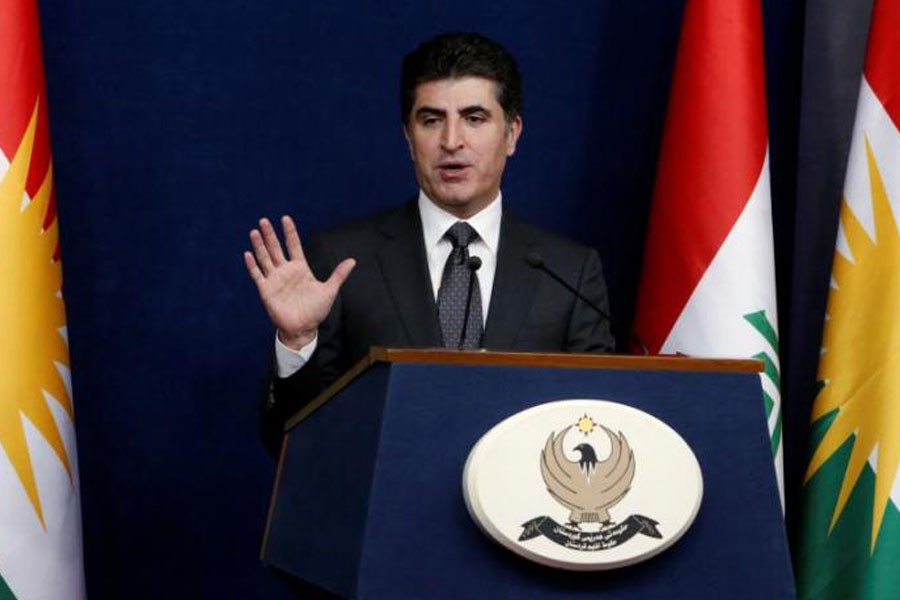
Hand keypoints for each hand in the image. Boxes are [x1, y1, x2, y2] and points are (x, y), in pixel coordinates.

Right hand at [244, 216, 355, 349]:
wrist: (303, 328)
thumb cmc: (316, 310)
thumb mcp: (329, 290)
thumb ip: (338, 275)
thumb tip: (352, 261)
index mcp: (300, 268)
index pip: (293, 245)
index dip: (290, 232)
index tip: (286, 218)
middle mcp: (286, 271)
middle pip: (276, 248)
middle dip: (270, 235)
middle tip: (264, 220)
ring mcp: (275, 279)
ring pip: (265, 258)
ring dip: (259, 245)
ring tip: (255, 231)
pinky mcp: (266, 290)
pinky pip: (257, 275)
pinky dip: (252, 265)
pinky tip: (248, 253)